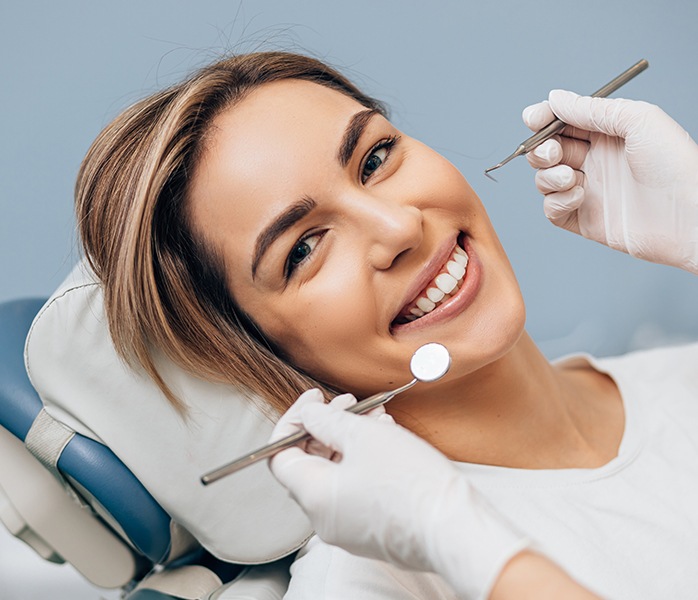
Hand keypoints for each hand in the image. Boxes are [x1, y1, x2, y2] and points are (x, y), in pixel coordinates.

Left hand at [269, 390, 528, 598]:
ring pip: (337, 473)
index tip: (314, 399)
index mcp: (314, 495)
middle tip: (349, 403)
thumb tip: (308, 413)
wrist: (456, 528)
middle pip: (310, 463)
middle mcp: (324, 518)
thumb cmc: (411, 483)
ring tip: (376, 416)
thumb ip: (326, 420)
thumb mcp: (363, 436)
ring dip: (350, 439)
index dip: (294, 421)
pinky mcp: (372, 530)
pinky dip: (364, 461)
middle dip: (327, 426)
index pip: (280, 455)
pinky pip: (356, 489)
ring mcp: (348, 527)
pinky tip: (387, 438)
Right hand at [523, 90, 697, 273]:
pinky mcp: (584, 220)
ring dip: (548, 176)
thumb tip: (556, 98)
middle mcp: (595, 161)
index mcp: (607, 134)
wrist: (688, 215)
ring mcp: (589, 191)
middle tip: (554, 153)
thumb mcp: (637, 120)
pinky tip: (579, 196)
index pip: (563, 123)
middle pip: (547, 151)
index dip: (543, 119)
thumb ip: (592, 109)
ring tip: (571, 178)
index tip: (533, 119)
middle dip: (541, 150)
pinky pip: (552, 210)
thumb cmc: (675, 164)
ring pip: (544, 180)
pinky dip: (556, 202)